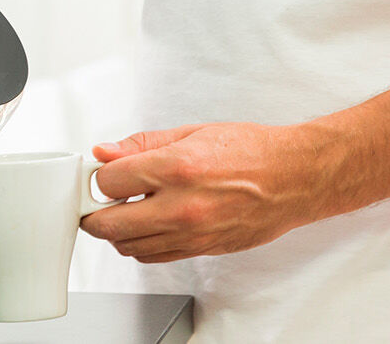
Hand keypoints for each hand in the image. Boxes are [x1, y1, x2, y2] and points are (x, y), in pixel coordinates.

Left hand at [79, 122, 337, 262]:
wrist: (295, 178)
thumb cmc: (252, 151)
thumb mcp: (191, 133)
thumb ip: (142, 144)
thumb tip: (105, 152)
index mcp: (177, 168)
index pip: (109, 182)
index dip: (100, 177)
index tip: (104, 174)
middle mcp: (182, 206)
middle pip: (109, 224)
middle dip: (94, 212)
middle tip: (98, 201)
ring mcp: (191, 233)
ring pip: (127, 246)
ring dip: (116, 231)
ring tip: (126, 210)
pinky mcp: (201, 250)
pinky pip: (153, 257)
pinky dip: (140, 244)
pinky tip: (147, 225)